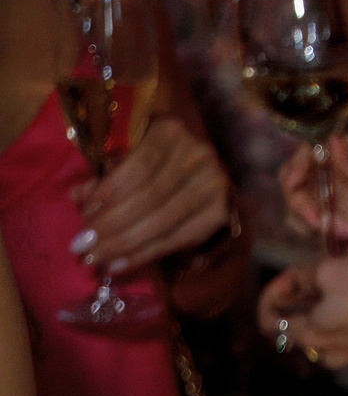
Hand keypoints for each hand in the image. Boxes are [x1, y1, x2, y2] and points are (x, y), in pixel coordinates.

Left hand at [72, 122, 231, 274]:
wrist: (197, 165)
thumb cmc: (153, 156)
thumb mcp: (128, 154)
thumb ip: (106, 174)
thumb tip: (78, 197)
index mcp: (172, 132)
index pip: (140, 167)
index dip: (110, 193)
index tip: (84, 213)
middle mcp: (199, 156)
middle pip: (151, 197)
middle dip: (112, 225)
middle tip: (82, 245)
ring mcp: (215, 185)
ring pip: (164, 221)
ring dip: (125, 244)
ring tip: (95, 258)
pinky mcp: (219, 213)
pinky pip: (179, 239)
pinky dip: (146, 254)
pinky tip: (120, 263)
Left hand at [260, 255, 347, 368]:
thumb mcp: (331, 269)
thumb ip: (304, 275)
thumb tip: (296, 281)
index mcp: (308, 335)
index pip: (270, 321)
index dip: (274, 292)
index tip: (293, 272)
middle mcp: (327, 353)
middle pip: (300, 324)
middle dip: (304, 295)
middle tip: (321, 270)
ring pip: (327, 325)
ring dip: (328, 301)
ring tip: (346, 276)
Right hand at [278, 132, 347, 268]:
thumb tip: (332, 141)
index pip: (313, 148)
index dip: (297, 163)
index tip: (294, 182)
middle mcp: (338, 171)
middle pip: (295, 176)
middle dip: (297, 199)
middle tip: (315, 220)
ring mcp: (333, 197)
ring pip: (297, 204)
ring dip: (310, 221)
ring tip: (345, 234)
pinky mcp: (333, 220)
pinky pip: (308, 226)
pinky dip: (321, 236)